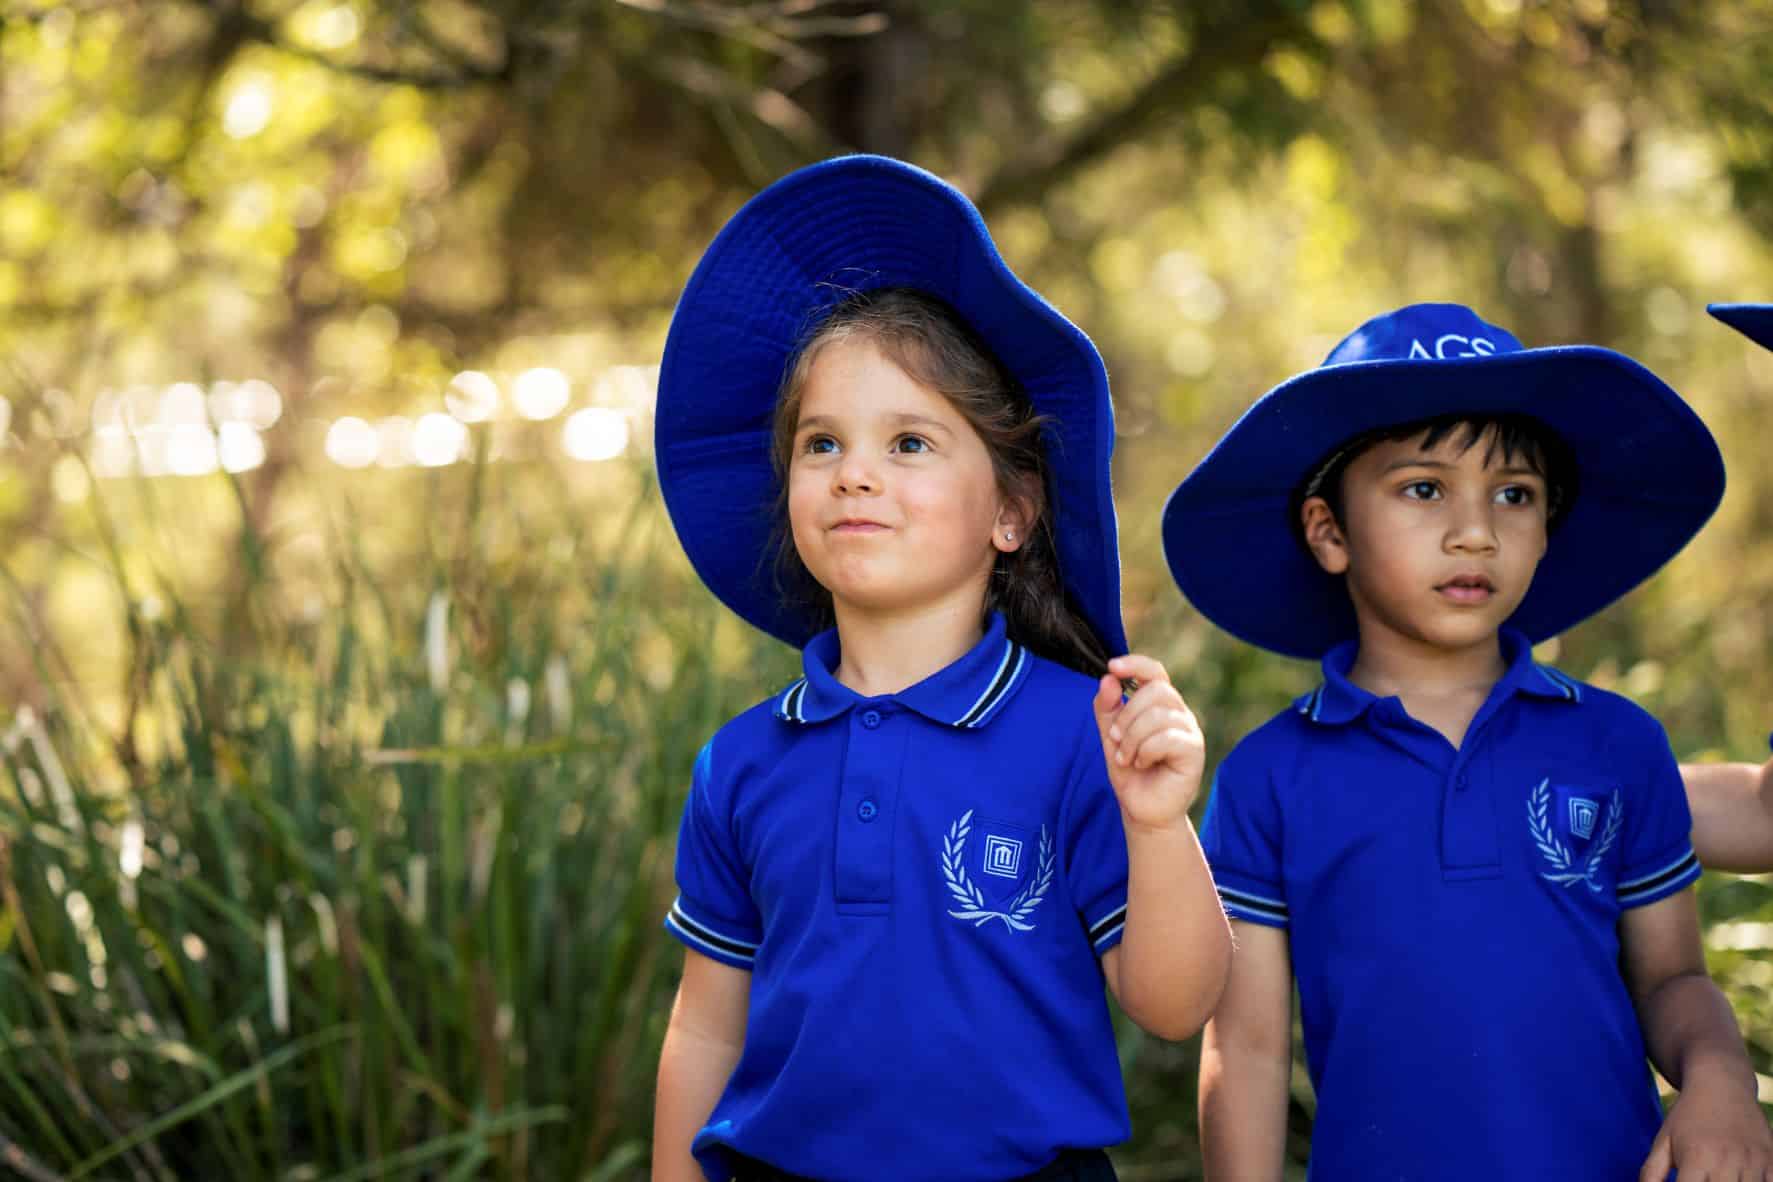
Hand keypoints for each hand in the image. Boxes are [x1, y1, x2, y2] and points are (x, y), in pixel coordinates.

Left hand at [1092, 654, 1204, 832]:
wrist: (1142, 809)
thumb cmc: (1130, 771)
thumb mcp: (1110, 736)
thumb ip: (1107, 708)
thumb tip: (1108, 679)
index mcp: (1160, 705)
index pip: (1155, 672)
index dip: (1135, 664)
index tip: (1112, 666)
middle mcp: (1179, 712)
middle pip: (1156, 690)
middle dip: (1127, 714)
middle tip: (1115, 740)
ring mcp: (1189, 730)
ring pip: (1159, 715)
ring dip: (1132, 738)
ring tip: (1126, 758)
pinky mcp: (1194, 751)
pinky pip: (1167, 738)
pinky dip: (1145, 751)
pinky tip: (1142, 764)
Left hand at [1640, 1074, 1772, 1181]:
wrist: (1722, 1084)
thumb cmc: (1687, 1115)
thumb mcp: (1663, 1140)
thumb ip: (1651, 1173)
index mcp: (1696, 1159)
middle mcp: (1727, 1163)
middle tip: (1700, 1181)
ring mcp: (1753, 1164)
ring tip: (1714, 1179)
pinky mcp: (1772, 1162)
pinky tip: (1740, 1180)